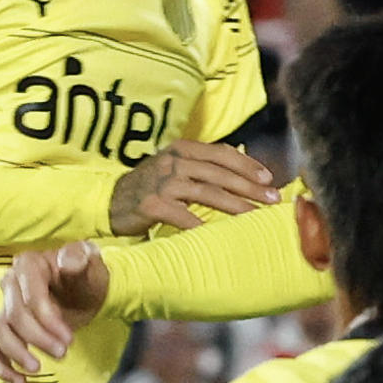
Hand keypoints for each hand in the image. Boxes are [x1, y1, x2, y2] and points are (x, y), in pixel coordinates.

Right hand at [0, 242, 107, 382]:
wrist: (88, 291)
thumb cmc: (88, 276)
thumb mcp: (91, 264)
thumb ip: (80, 258)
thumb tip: (67, 260)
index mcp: (29, 264)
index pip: (30, 297)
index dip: (47, 320)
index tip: (69, 339)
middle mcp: (11, 283)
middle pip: (14, 316)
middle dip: (38, 338)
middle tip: (62, 353)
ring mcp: (6, 307)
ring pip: (1, 333)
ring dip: (18, 353)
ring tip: (38, 369)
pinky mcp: (8, 329)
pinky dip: (3, 367)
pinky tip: (20, 381)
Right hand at [109, 140, 277, 235]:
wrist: (110, 201)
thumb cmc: (152, 185)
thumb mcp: (176, 167)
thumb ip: (204, 166)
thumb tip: (246, 173)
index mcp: (183, 149)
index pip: (222, 153)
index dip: (248, 165)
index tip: (269, 178)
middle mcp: (174, 162)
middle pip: (220, 173)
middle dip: (249, 186)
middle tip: (272, 198)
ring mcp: (162, 183)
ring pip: (207, 192)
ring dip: (235, 204)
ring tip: (254, 215)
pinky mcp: (151, 205)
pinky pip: (183, 216)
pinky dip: (202, 225)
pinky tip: (220, 234)